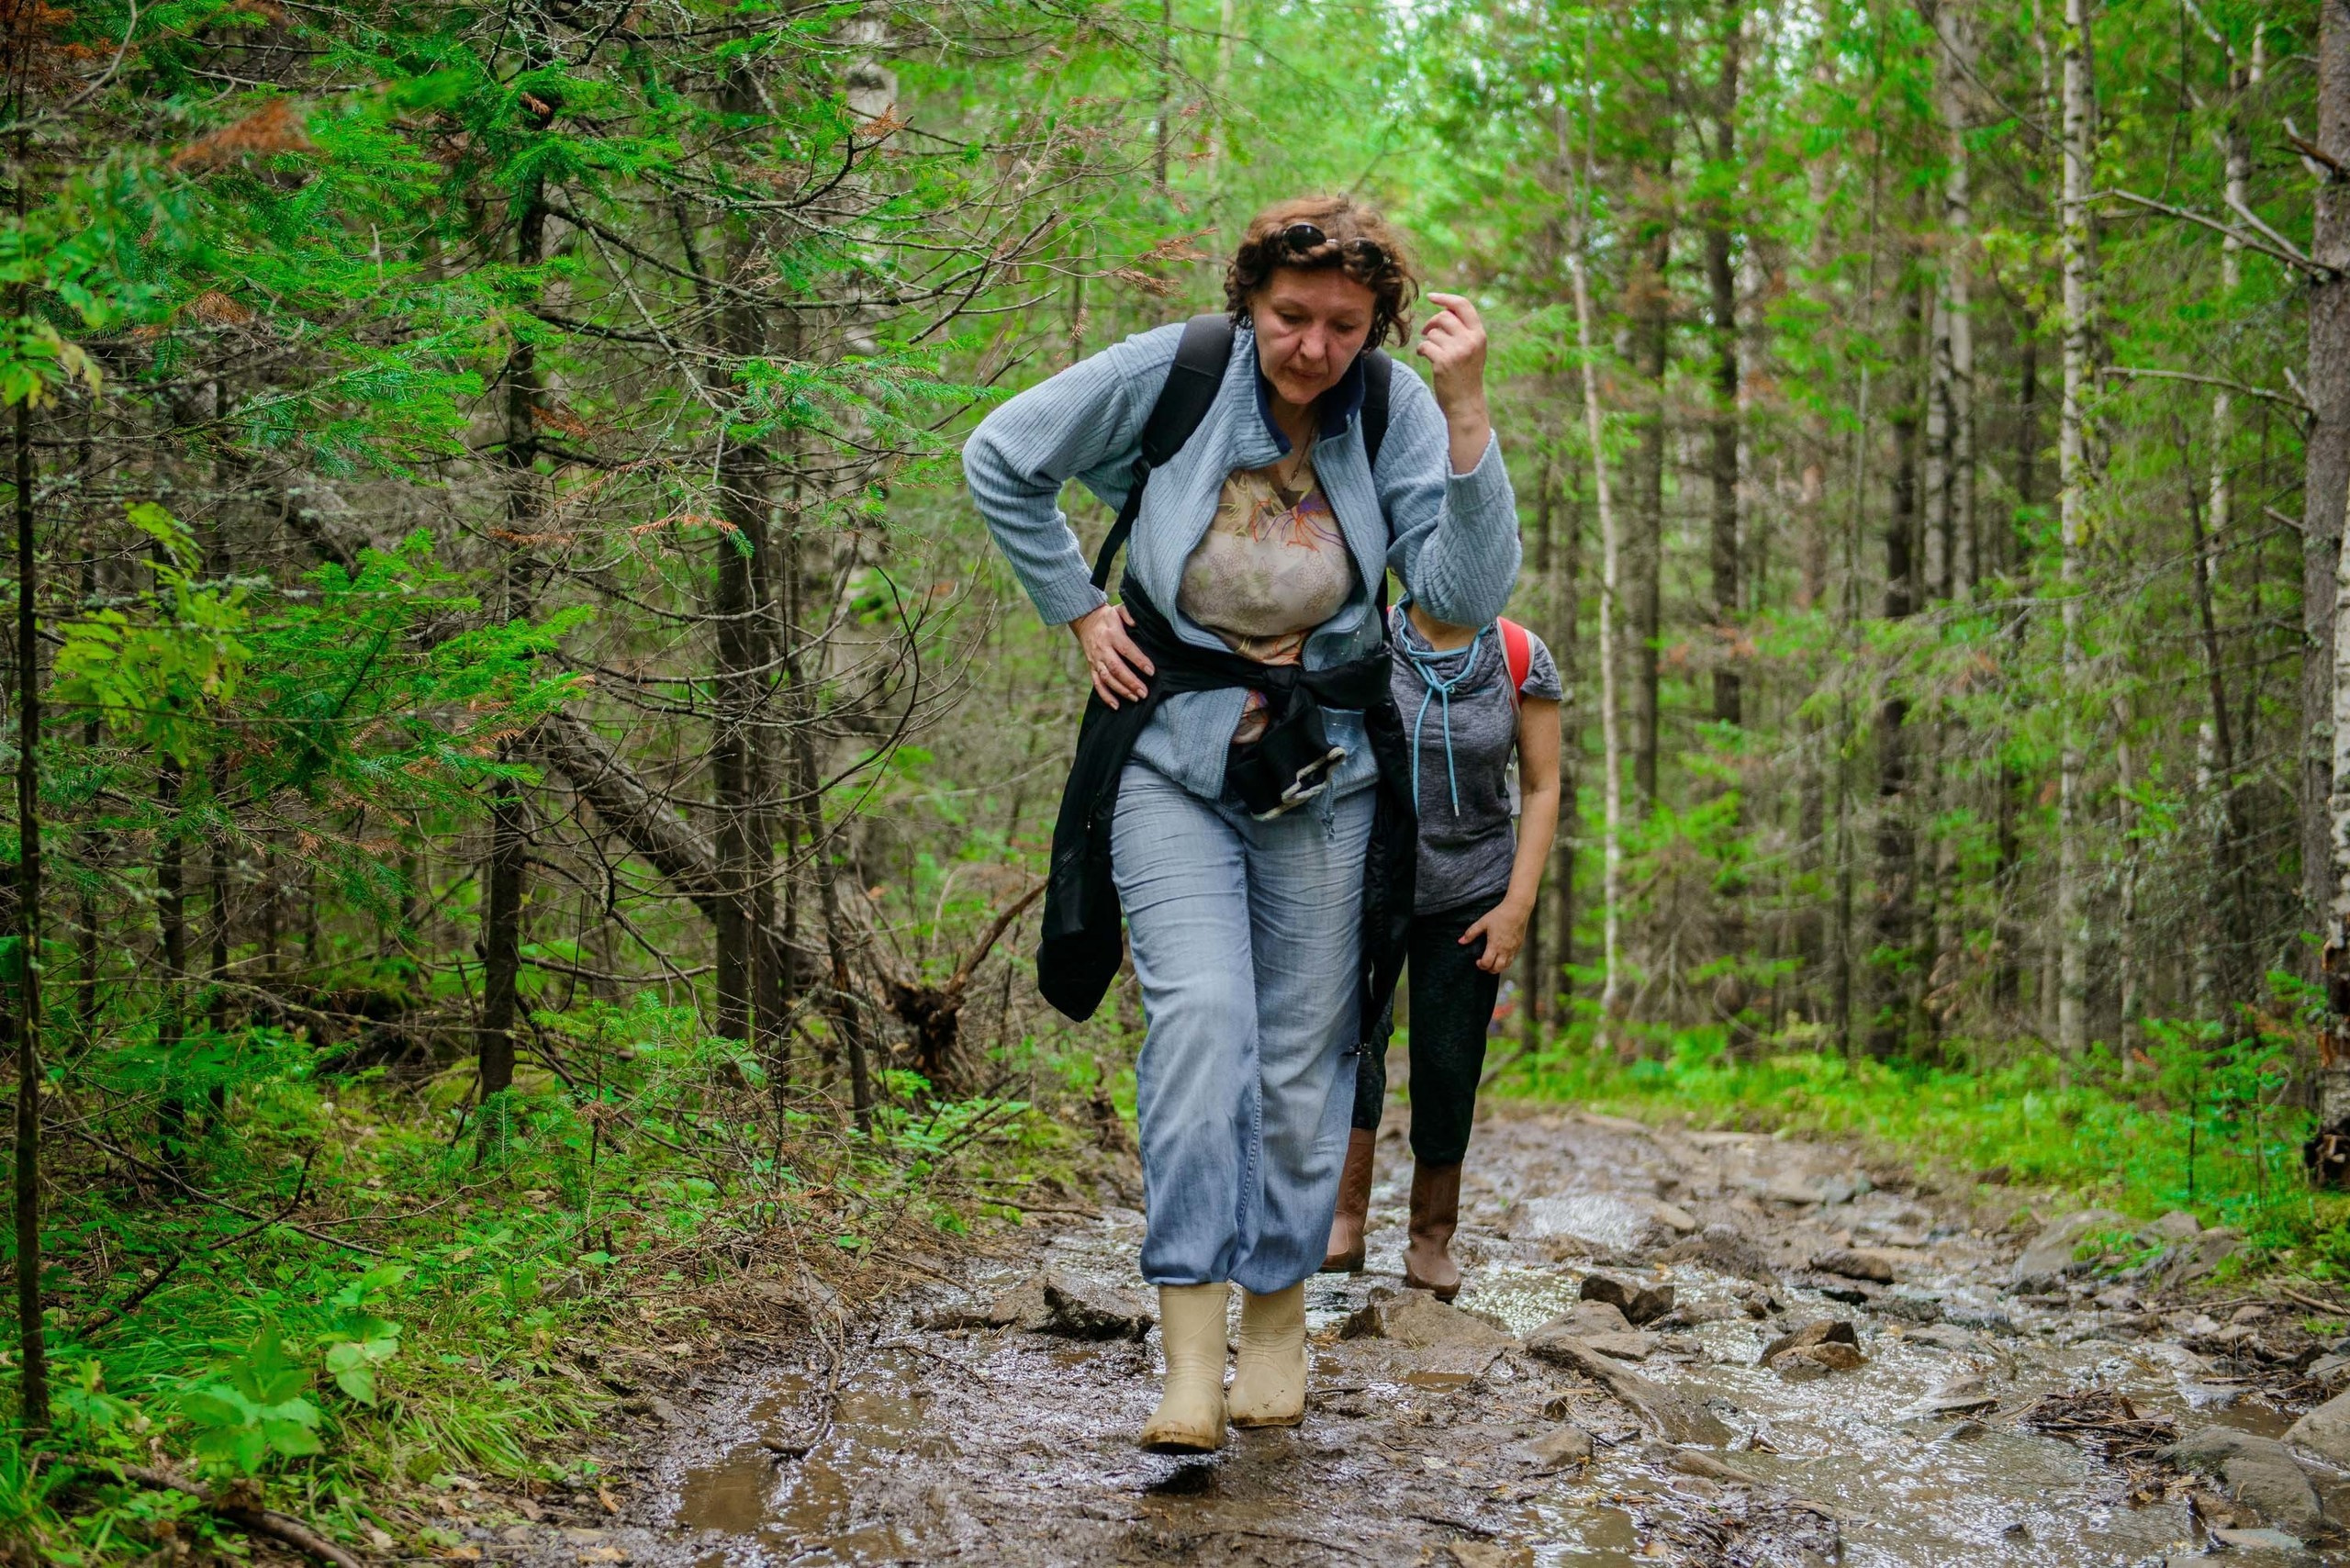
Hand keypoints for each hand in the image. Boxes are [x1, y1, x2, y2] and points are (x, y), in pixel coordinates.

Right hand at [1068, 601, 1153, 707]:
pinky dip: (1105, 696)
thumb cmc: (1108, 617)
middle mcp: (1102, 649)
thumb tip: (1136, 623)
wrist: (1084, 620)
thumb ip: (1129, 614)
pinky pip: (1097, 684)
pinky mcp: (1091, 667)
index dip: (1139, 661)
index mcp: (1112, 634)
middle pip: (1117, 668)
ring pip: (1107, 678)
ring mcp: (1096, 660)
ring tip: (1136, 698)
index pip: (1126, 649)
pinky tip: (1116, 706)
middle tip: (1144, 692)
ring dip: (1121, 690)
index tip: (1151, 671)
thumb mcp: (1119, 609)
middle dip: (1131, 682)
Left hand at [1416, 292, 1490, 472]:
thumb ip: (1463, 331)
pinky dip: (1422, 350)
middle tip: (1427, 332)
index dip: (1446, 298)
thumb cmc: (1465, 376)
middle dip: (1432, 323)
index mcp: (1479, 335)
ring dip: (1428, 341)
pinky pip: (1425, 346)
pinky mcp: (1443, 362)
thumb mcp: (1472, 350)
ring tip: (1433, 353)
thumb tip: (1443, 310)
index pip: (1463, 306)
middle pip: (1444, 317)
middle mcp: (1470, 340)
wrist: (1465, 404)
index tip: (1432, 296)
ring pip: (1432, 333)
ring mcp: (1457, 351)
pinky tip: (1427, 358)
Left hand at [1461, 898, 1528, 974]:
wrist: (1517, 909)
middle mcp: (1505, 950)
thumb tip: (1460, 941)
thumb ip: (1471, 933)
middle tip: (1484, 963)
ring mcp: (1513, 949)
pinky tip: (1501, 955)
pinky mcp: (1519, 946)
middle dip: (1489, 969)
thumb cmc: (1500, 915)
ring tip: (1492, 961)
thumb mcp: (1483, 922)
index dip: (1480, 965)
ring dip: (1498, 967)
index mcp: (1495, 945)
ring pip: (1506, 966)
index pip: (1487, 963)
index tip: (1477, 961)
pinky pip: (1512, 959)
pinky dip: (1505, 961)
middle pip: (1497, 969)